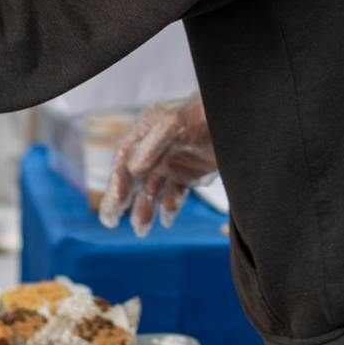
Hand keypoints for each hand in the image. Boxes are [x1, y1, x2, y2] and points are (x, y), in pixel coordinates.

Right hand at [98, 94, 217, 236]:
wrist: (234, 119)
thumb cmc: (203, 114)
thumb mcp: (175, 124)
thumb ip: (153, 145)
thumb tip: (133, 169)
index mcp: (147, 131)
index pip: (124, 158)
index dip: (117, 181)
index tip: (115, 204)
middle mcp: (156, 148)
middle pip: (133, 177)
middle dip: (122, 200)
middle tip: (110, 222)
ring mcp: (173, 162)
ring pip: (152, 190)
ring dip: (145, 209)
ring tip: (142, 230)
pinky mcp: (189, 173)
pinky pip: (173, 194)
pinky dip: (169, 208)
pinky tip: (166, 221)